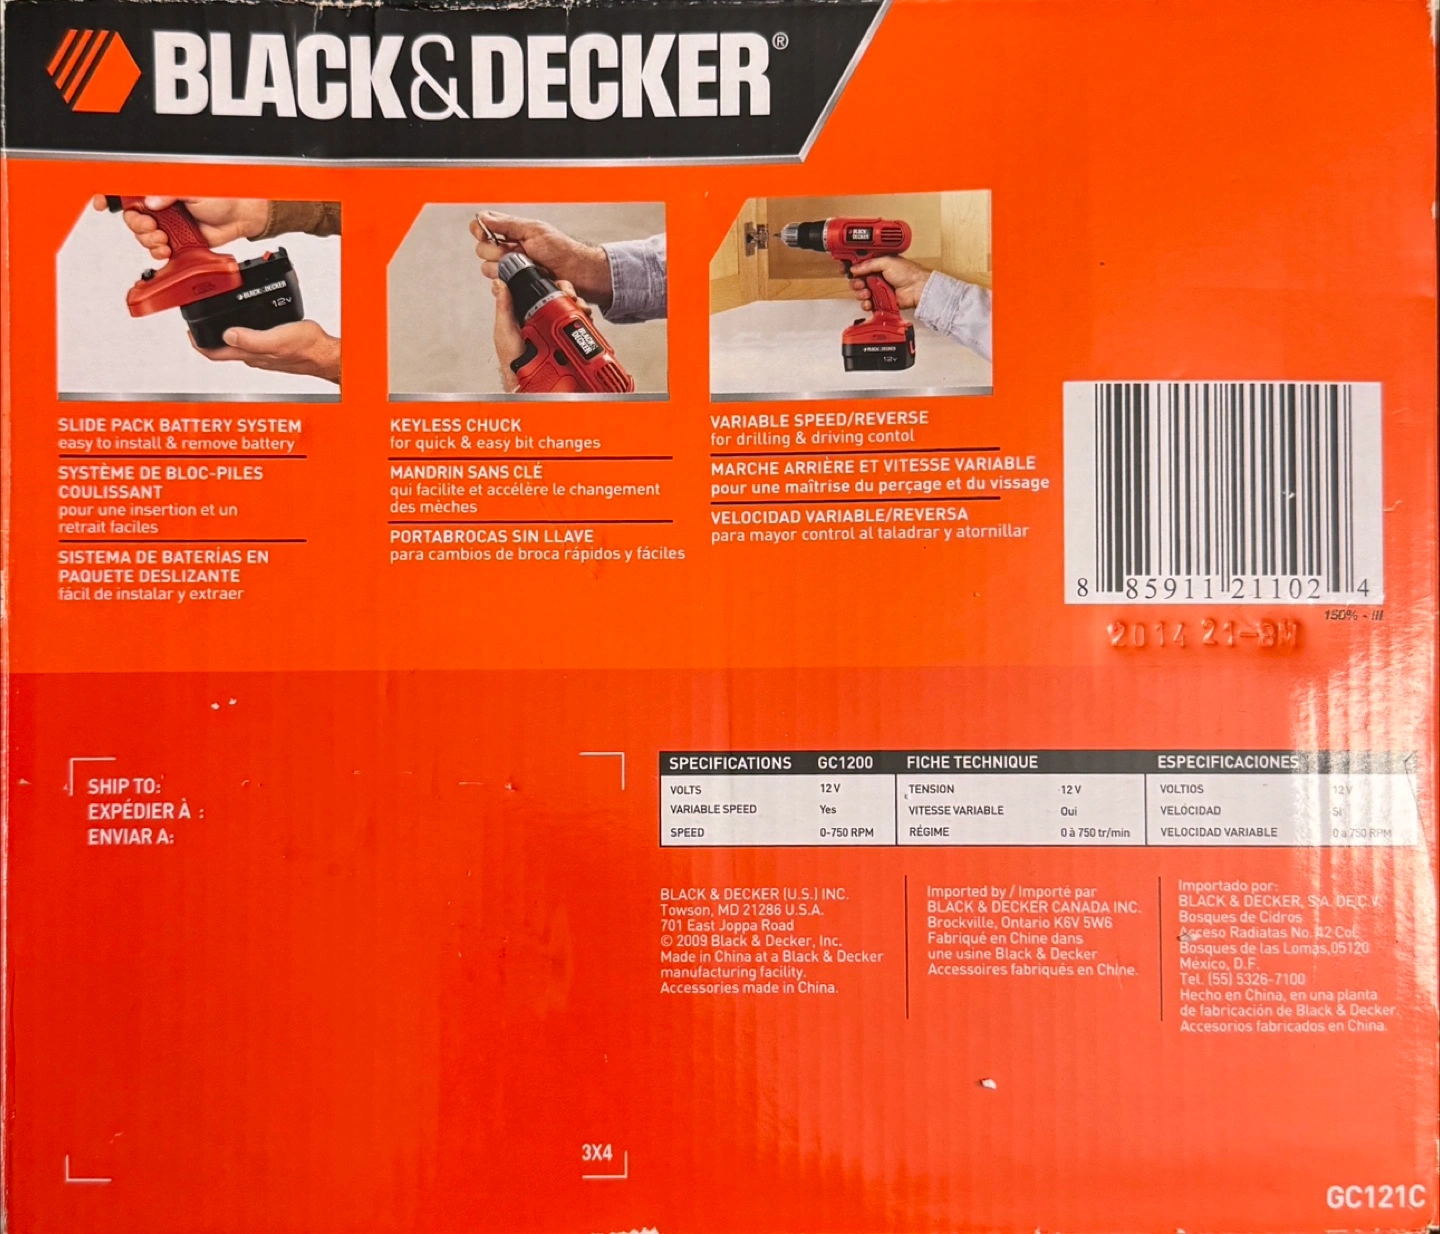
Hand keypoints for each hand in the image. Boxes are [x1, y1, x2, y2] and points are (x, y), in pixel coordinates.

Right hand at [92, 196, 269, 260]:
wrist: (241, 216)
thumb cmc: (223, 195)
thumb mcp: (192, 186)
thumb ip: (168, 191)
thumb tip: (151, 201)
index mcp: (158, 184)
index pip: (125, 186)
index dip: (108, 193)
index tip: (98, 200)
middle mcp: (159, 203)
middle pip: (130, 215)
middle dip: (137, 224)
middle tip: (152, 226)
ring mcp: (167, 222)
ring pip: (141, 234)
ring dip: (148, 239)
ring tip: (163, 238)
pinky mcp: (176, 240)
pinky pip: (156, 248)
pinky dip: (157, 251)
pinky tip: (166, 248)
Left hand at [192, 320, 340, 384]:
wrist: (326, 354)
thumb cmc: (308, 348)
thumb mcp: (277, 339)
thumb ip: (251, 338)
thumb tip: (227, 334)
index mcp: (251, 354)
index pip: (215, 353)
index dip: (198, 343)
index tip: (189, 332)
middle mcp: (254, 356)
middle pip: (223, 349)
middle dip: (208, 337)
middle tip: (199, 323)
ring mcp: (264, 354)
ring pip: (236, 346)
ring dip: (225, 335)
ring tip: (219, 321)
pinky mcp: (274, 349)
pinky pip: (251, 342)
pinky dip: (243, 332)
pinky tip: (248, 324)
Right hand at [472, 211, 612, 311]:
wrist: (577, 273)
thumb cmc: (561, 250)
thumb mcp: (534, 231)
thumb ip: (507, 224)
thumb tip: (483, 217)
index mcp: (512, 232)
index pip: (483, 227)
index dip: (479, 230)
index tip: (485, 234)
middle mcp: (509, 250)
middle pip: (482, 250)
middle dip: (497, 252)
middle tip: (517, 252)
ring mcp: (512, 268)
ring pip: (488, 269)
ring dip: (504, 268)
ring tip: (525, 266)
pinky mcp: (516, 286)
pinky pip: (500, 287)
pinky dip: (508, 284)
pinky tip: (522, 280)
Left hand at [492, 277, 586, 393]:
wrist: (526, 383)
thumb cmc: (512, 360)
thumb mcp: (504, 331)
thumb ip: (504, 308)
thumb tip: (500, 284)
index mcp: (528, 313)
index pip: (542, 291)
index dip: (552, 284)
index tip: (558, 285)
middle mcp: (544, 320)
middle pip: (561, 298)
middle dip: (570, 294)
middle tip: (571, 297)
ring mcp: (557, 331)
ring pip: (572, 310)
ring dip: (580, 306)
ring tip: (580, 309)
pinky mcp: (568, 341)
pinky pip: (579, 327)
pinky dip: (585, 320)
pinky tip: (585, 319)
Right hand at [849, 256, 931, 311]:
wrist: (917, 288)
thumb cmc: (907, 272)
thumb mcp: (886, 262)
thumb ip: (868, 264)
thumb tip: (854, 268)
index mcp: (877, 264)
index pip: (859, 265)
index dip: (851, 267)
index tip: (844, 269)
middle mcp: (876, 276)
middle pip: (857, 280)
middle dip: (856, 283)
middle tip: (861, 283)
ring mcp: (877, 289)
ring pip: (860, 293)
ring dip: (860, 294)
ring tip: (867, 293)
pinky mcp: (880, 301)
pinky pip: (867, 304)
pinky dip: (866, 304)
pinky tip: (869, 302)